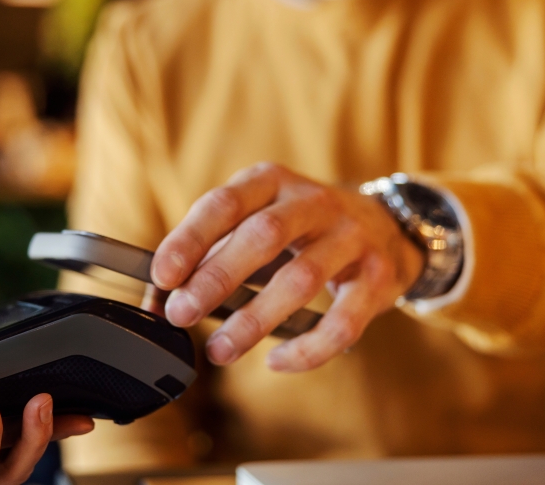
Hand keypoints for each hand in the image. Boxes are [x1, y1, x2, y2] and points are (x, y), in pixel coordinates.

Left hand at [147, 163, 422, 371]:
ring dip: (255, 320)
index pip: (226, 203)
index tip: (162, 275)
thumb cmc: (301, 229)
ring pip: (302, 279)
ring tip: (221, 350)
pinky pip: (343, 321)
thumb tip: (156, 300)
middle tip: (182, 314)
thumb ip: (209, 254)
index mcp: (272, 181)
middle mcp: (314, 201)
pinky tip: (278, 362)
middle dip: (218, 278)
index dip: (191, 238)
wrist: (388, 226)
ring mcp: (352, 237)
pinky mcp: (378, 277)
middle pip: (264, 236)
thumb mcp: (256, 222)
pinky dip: (308, 348)